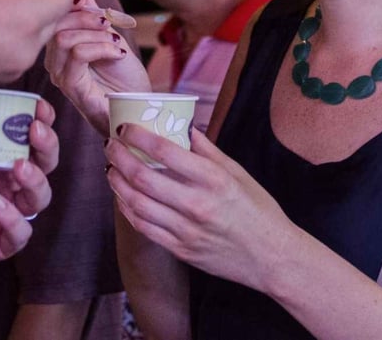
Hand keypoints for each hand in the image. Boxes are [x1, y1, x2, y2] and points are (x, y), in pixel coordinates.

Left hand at [0, 98, 59, 291]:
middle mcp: (3, 183)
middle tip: (34, 131)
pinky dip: (14, 219)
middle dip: (47, 145)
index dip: (41, 121)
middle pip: (44, 163)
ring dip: (36, 180)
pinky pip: (20, 232)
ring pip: (40, 197)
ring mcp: (4, 214)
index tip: (38, 106)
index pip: (26, 136)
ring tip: (18, 167)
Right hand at [44, 0, 150, 136]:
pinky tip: (118, 53)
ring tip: (116, 43)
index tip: (103, 13)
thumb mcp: (108, 36)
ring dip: (97, 35)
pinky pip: (78, 54)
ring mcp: (61, 76)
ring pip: (64, 38)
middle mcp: (54, 63)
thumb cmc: (124, 77)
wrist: (140, 107)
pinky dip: (101, 47)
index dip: (78, 7)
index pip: (55, 16)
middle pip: (56, 25)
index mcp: (59, 49)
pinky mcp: (72, 88)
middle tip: (110, 25)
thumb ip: (92, 13)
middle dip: (87, 18)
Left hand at [106, 126, 295, 291]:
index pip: (164, 151)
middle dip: (119, 157)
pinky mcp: (181, 250)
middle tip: (110, 145)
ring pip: (136, 203)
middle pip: (142, 177)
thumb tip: (184, 125)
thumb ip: (207, 149)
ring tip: (111, 168)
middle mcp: (197, 204)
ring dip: (117, 182)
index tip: (125, 127)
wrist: (271, 257)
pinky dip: (127, 208)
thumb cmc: (257, 210)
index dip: (138, 136)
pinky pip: (143, 227)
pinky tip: (123, 196)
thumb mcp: (237, 173)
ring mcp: (186, 230)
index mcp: (213, 179)